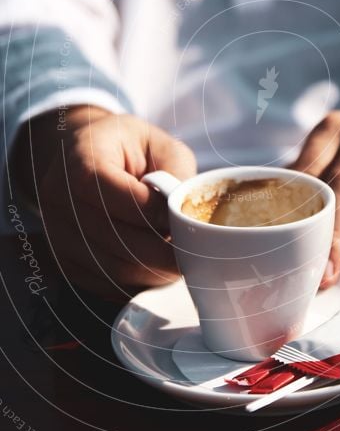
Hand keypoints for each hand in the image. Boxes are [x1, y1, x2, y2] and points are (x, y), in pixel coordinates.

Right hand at [12, 107, 195, 299]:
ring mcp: (55, 232)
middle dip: (160, 251)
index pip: (114, 193)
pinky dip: (137, 282)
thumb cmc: (130, 148)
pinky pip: (104, 284)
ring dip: (152, 272)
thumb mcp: (161, 146)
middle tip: (193, 254)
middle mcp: (58, 197)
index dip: (152, 213)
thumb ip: (176, 174)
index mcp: (81, 157)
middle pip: (113, 237)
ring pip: (111, 268)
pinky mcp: (63, 261)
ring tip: (179, 262)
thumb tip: (187, 214)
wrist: (89, 156)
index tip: (183, 222)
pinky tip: (156, 269)